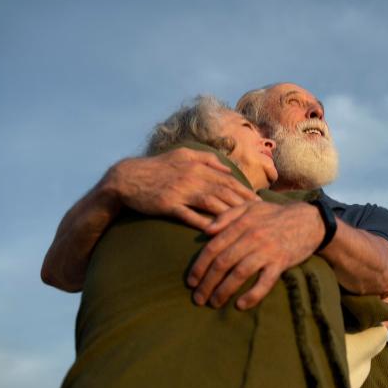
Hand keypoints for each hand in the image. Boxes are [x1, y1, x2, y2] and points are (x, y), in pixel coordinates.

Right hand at [104, 149, 258, 228]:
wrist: (127, 178)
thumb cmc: (157, 167)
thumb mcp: (182, 155)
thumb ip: (206, 159)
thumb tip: (228, 167)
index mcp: (197, 165)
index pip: (228, 179)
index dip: (245, 191)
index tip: (259, 203)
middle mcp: (192, 176)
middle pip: (224, 191)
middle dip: (244, 204)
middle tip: (260, 217)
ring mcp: (180, 191)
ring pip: (211, 203)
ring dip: (229, 214)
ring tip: (245, 226)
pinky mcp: (168, 204)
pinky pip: (190, 215)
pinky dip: (204, 223)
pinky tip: (216, 233)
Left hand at [188, 201, 324, 309]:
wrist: (310, 221)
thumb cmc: (275, 215)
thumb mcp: (250, 207)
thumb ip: (227, 216)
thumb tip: (205, 231)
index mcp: (241, 224)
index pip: (213, 248)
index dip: (199, 266)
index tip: (191, 282)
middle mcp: (252, 237)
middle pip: (222, 263)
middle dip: (207, 283)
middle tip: (198, 299)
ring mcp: (267, 251)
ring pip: (239, 274)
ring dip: (224, 291)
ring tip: (214, 303)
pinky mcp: (281, 263)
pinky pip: (264, 283)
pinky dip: (252, 295)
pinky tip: (240, 305)